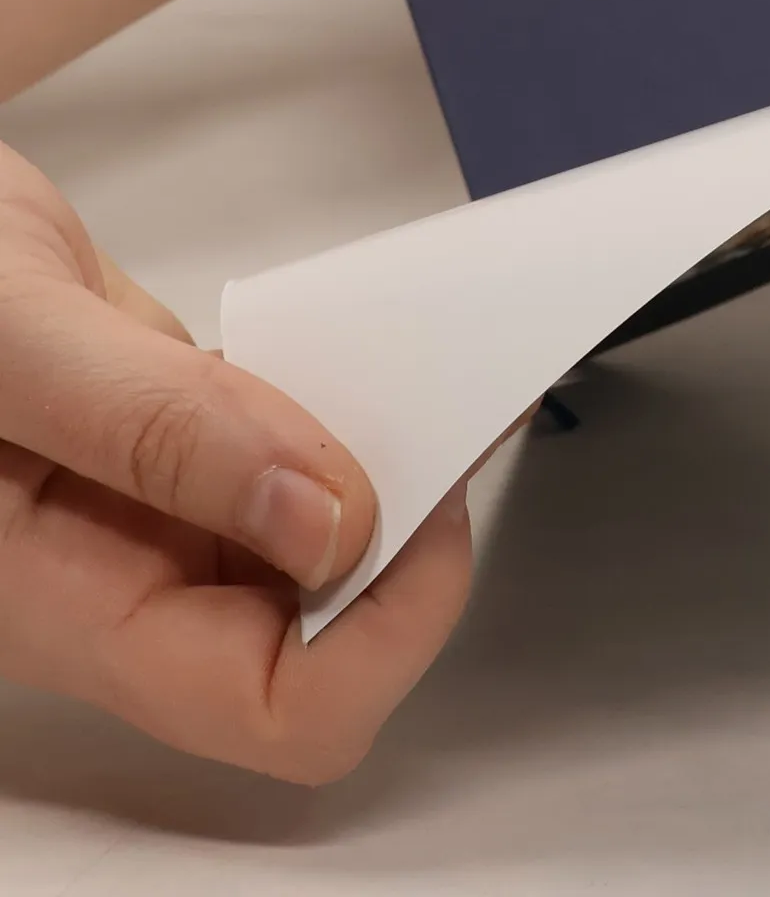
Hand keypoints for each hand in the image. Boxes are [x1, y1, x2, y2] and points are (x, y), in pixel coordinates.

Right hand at [0, 139, 470, 781]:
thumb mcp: (14, 343)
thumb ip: (153, 427)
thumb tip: (329, 519)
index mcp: (67, 603)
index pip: (274, 704)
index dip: (385, 631)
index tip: (427, 505)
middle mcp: (123, 577)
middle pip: (321, 634)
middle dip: (405, 540)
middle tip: (446, 422)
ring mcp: (155, 512)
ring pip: (321, 544)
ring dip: (390, 470)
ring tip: (429, 376)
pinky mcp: (176, 445)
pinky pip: (294, 461)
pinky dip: (349, 415)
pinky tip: (365, 354)